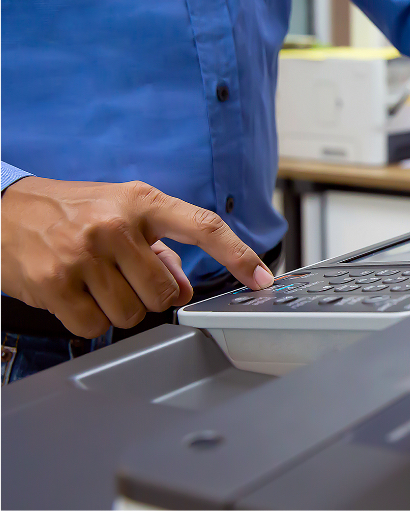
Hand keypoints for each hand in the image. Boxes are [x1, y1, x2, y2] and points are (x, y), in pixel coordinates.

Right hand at [1, 177, 273, 337]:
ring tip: (95, 282)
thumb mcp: (123, 214)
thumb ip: (161, 250)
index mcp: (141, 202)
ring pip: (132, 315)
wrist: (2, 209)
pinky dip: (89, 320)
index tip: (263, 280)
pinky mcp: (55, 283)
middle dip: (152, 297)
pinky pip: (94, 327)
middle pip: (166, 294)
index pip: (205, 227)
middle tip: (126, 280)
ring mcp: (84, 254)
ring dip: (118, 309)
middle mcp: (115, 225)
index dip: (240, 255)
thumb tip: (184, 289)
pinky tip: (74, 294)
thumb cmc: (71, 211)